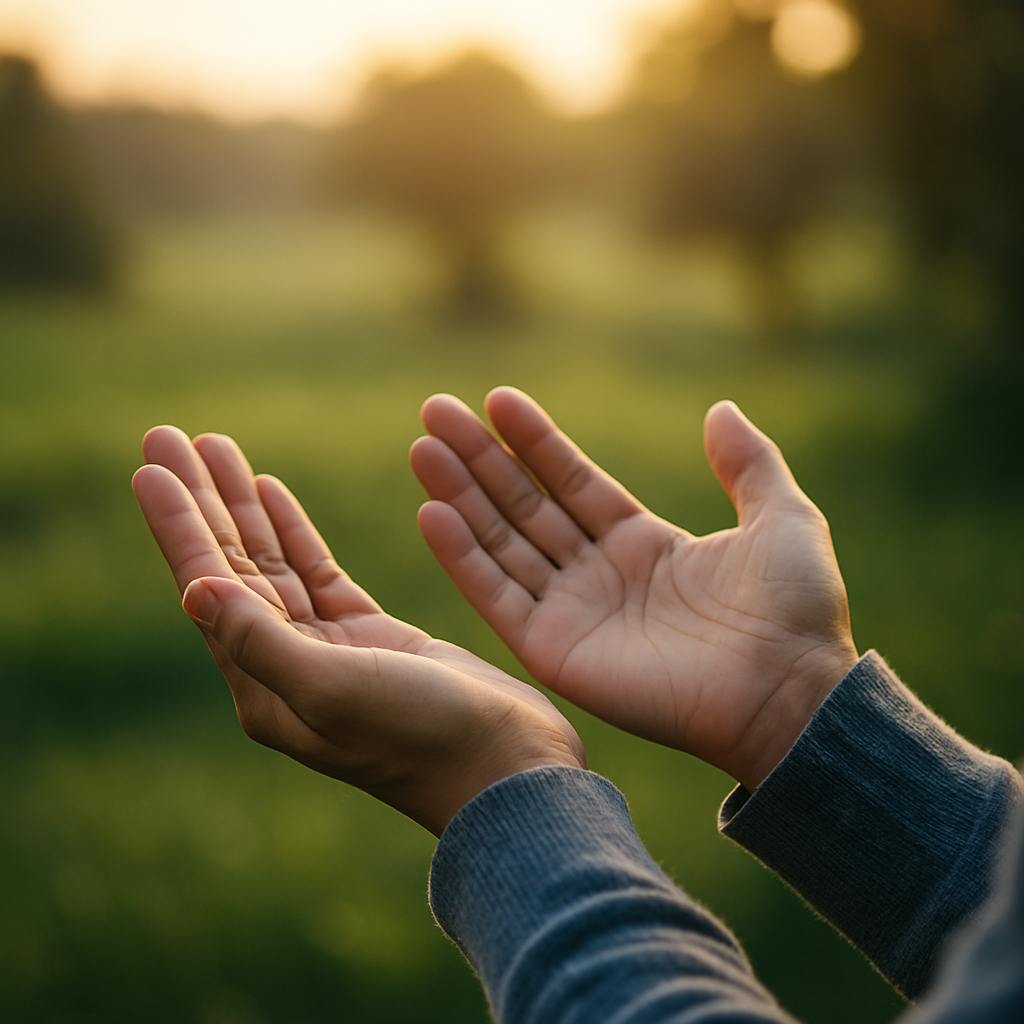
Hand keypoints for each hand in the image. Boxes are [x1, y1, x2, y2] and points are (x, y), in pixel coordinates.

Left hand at [132, 426, 584, 835]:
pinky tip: (272, 491)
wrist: (501, 768)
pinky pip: (315, 571)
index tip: (150, 467)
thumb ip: (261, 642)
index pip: (209, 586)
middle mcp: (283, 664)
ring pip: (272, 562)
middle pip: (230, 565)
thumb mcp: (333, 691)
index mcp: (262, 685)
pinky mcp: (368, 634)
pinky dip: (292, 529)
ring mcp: (326, 647)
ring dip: (243, 505)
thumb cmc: (421, 739)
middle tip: (167, 435)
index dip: (179, 524)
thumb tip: (192, 589)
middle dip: (202, 499)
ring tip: (215, 448)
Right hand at [410, 388, 858, 790]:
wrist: (791, 694)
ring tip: (422, 446)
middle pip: (524, 505)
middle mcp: (599, 575)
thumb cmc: (797, 613)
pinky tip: (432, 511)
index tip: (497, 399)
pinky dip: (462, 558)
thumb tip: (720, 408)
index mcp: (644, 544)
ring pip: (502, 543)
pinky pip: (498, 597)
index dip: (535, 442)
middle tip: (435, 409)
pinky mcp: (554, 653)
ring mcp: (573, 614)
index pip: (572, 482)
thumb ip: (748, 463)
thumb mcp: (783, 518)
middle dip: (480, 459)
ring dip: (460, 496)